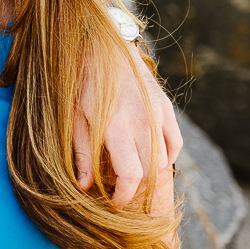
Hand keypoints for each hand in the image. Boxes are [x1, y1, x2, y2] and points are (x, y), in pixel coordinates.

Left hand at [72, 46, 182, 207]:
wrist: (102, 46)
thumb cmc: (82, 85)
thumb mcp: (74, 119)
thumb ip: (82, 154)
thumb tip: (84, 187)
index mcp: (115, 127)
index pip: (131, 175)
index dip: (124, 195)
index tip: (115, 202)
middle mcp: (141, 122)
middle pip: (150, 173)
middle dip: (137, 190)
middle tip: (122, 192)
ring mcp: (158, 114)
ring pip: (164, 160)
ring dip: (151, 175)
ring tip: (133, 176)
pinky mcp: (166, 107)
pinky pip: (175, 143)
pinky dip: (167, 157)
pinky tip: (152, 160)